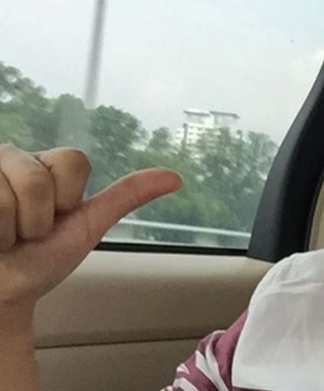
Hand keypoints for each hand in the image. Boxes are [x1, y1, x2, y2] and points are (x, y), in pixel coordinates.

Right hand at [0, 144, 181, 308]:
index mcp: (45, 164)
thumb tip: (176, 177)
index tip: (55, 218)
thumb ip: (127, 197)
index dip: (68, 198)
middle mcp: (11, 159)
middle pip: (38, 177)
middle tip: (23, 233)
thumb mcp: (87, 227)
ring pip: (6, 193)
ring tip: (0, 237)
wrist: (0, 295)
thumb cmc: (38, 261)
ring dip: (6, 230)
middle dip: (36, 219)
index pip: (74, 160)